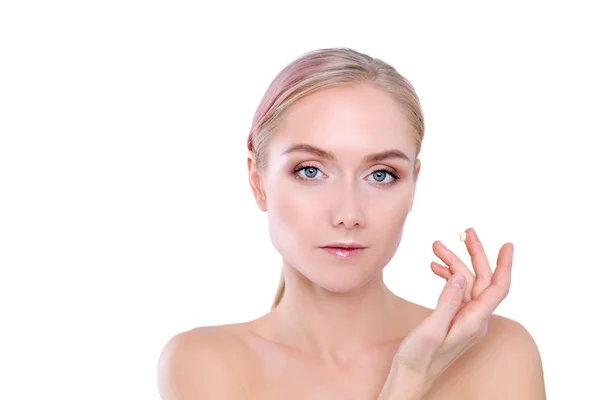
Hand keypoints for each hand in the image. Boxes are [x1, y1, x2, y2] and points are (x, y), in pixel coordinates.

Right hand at [378, 228, 513, 398]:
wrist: (411, 377)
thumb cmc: (419, 358)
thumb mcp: (431, 330)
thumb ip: (447, 303)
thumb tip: (459, 276)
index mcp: (474, 322)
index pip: (497, 288)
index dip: (504, 265)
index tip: (507, 244)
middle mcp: (474, 320)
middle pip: (481, 280)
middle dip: (473, 255)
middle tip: (464, 232)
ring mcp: (465, 320)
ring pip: (466, 284)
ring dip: (453, 264)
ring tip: (435, 248)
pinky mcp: (454, 320)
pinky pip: (456, 293)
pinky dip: (447, 277)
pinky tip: (435, 269)